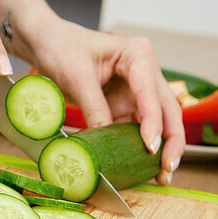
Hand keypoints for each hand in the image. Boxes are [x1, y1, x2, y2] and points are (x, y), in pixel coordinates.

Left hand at [15, 5, 185, 184]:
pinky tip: (142, 167)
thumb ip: (94, 108)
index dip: (153, 122)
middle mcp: (145, 71)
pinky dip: (140, 146)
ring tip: (161, 176)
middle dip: (171, 140)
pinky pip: (138, 127)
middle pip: (167, 109)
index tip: (151, 147)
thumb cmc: (61, 47)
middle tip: (167, 168)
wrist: (46, 42)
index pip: (151, 92)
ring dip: (160, 148)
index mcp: (137, 55)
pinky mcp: (126, 102)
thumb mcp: (76, 77)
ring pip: (158, 121)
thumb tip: (104, 143)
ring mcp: (138, 88)